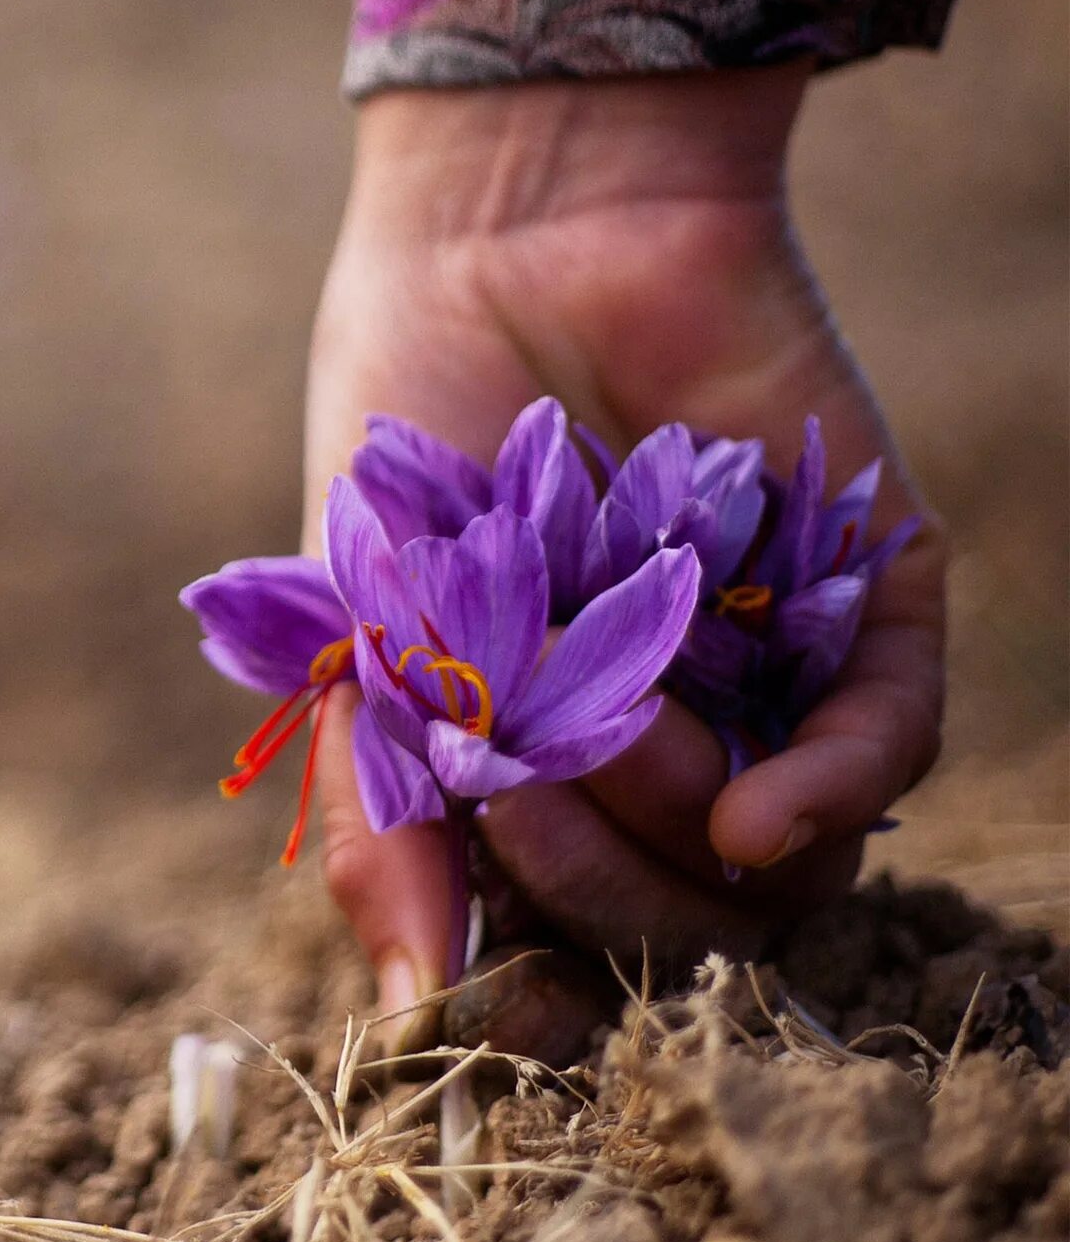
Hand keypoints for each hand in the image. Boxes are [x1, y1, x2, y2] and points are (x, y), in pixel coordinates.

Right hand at [301, 67, 947, 1051]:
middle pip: (675, 926)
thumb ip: (378, 813)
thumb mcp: (356, 630)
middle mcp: (656, 740)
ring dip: (673, 825)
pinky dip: (826, 796)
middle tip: (517, 785)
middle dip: (587, 889)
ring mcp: (763, 677)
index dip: (544, 998)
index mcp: (530, 761)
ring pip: (780, 868)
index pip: (564, 944)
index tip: (511, 1004)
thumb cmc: (409, 425)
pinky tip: (759, 811)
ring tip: (596, 711)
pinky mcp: (861, 598)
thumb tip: (416, 1012)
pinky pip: (886, 745)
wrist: (512, 229)